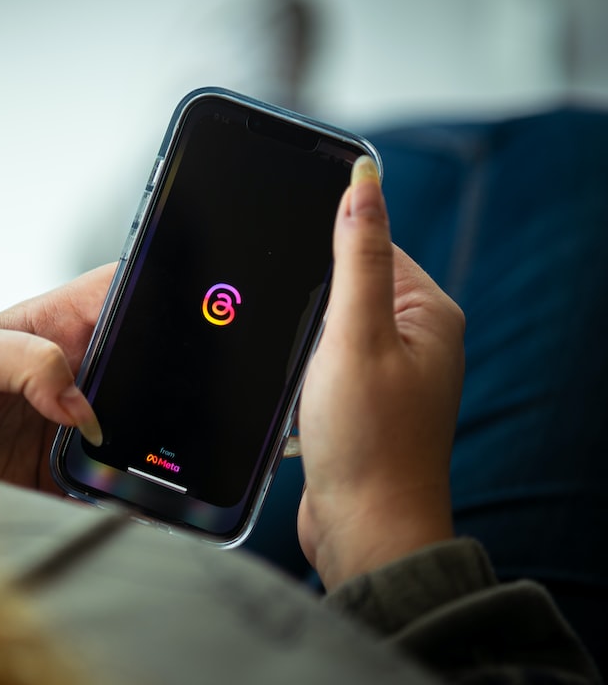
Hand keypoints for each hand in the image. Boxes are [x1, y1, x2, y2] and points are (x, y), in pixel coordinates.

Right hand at [297, 157, 465, 589]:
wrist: (364, 528)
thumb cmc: (368, 439)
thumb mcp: (356, 334)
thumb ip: (358, 256)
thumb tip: (365, 180)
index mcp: (429, 313)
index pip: (374, 243)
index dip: (325, 241)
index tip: (281, 251)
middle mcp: (417, 340)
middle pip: (349, 284)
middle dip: (309, 296)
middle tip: (285, 323)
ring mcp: (391, 374)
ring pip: (330, 326)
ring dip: (302, 336)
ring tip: (292, 364)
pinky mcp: (363, 403)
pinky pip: (325, 362)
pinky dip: (303, 367)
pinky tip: (288, 384)